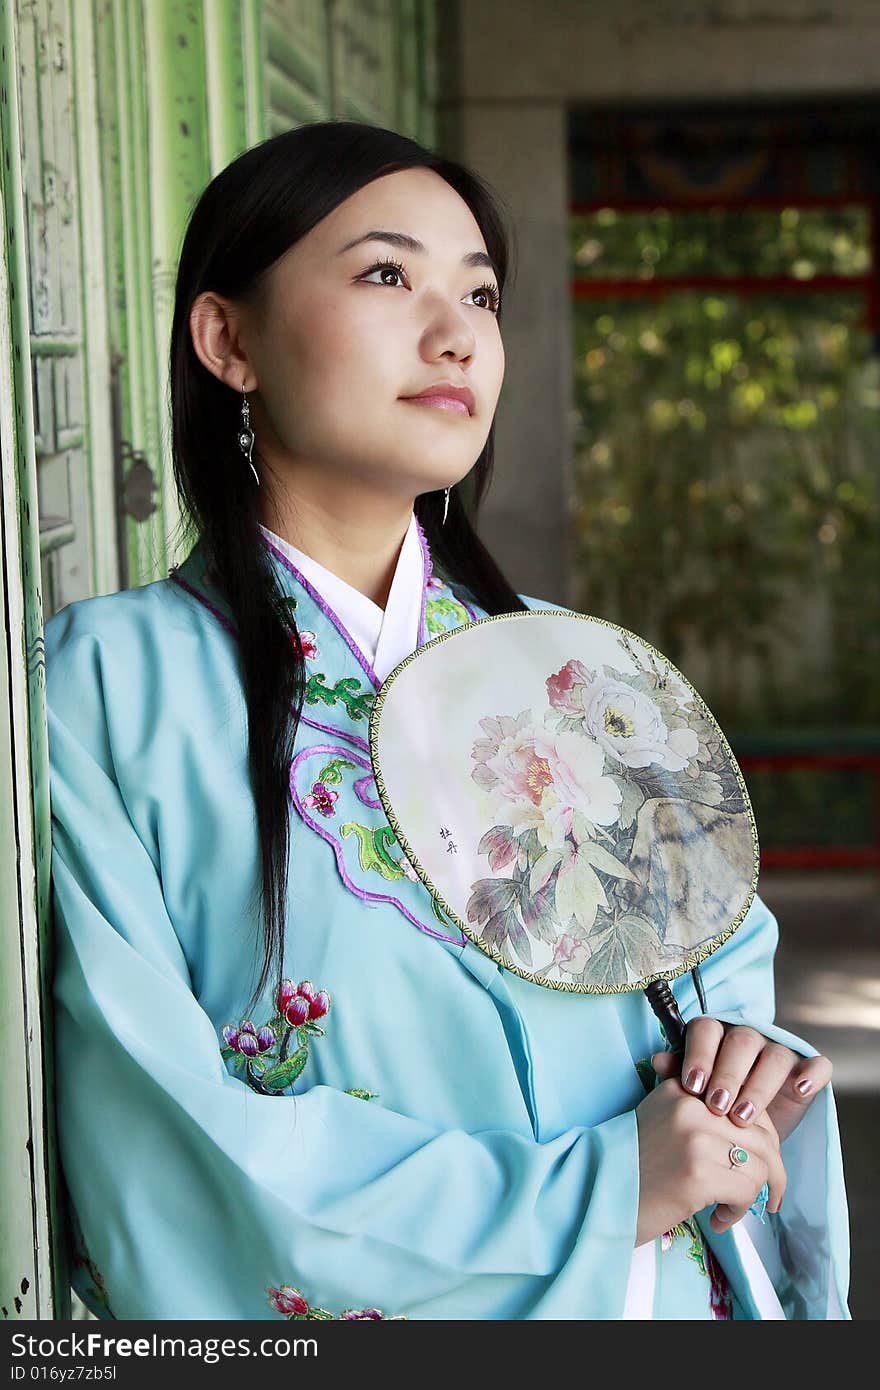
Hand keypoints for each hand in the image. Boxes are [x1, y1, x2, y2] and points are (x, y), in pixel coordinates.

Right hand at [634, 1076, 784, 1245]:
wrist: (597, 1196)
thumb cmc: (631, 1166)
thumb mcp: (660, 1119)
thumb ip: (699, 1112)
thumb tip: (753, 1127)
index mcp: (683, 1088)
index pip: (745, 1102)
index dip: (760, 1137)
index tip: (759, 1161)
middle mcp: (691, 1104)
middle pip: (761, 1133)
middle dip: (770, 1169)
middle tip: (764, 1195)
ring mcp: (695, 1136)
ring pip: (761, 1162)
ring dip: (754, 1193)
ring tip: (729, 1209)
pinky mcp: (699, 1172)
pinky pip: (748, 1189)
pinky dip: (739, 1210)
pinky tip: (718, 1219)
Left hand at [651, 1017, 832, 1143]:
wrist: (746, 1143)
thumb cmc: (713, 1116)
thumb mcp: (695, 1100)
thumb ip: (677, 1077)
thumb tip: (657, 1060)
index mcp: (716, 1038)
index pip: (707, 1030)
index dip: (700, 1055)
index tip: (692, 1086)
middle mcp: (748, 1040)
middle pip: (741, 1041)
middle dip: (728, 1074)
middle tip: (717, 1107)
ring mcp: (780, 1053)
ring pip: (774, 1055)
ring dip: (759, 1085)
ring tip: (742, 1118)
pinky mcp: (807, 1072)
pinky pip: (816, 1064)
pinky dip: (811, 1073)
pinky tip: (799, 1089)